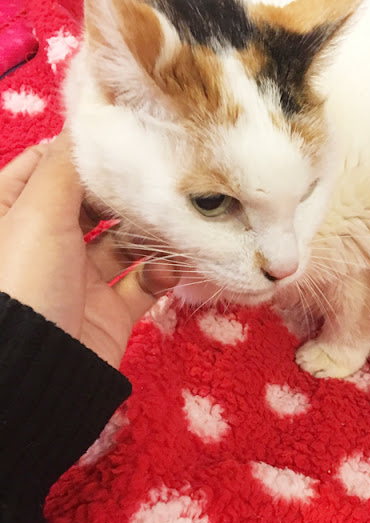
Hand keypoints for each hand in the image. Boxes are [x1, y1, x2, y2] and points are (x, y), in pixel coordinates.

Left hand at [0, 133, 177, 367]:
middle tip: (157, 178)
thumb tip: (86, 124)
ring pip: (123, 243)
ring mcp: (80, 279)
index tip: (119, 136)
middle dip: (124, 193)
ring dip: (150, 233)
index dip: (78, 151)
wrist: (39, 369)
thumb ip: (64, 166)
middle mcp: (47, 244)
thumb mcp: (37, 213)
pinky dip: (159, 274)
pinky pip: (142, 283)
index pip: (44, 168)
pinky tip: (168, 268)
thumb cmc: (26, 280)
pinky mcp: (111, 310)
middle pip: (92, 205)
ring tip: (173, 223)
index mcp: (15, 216)